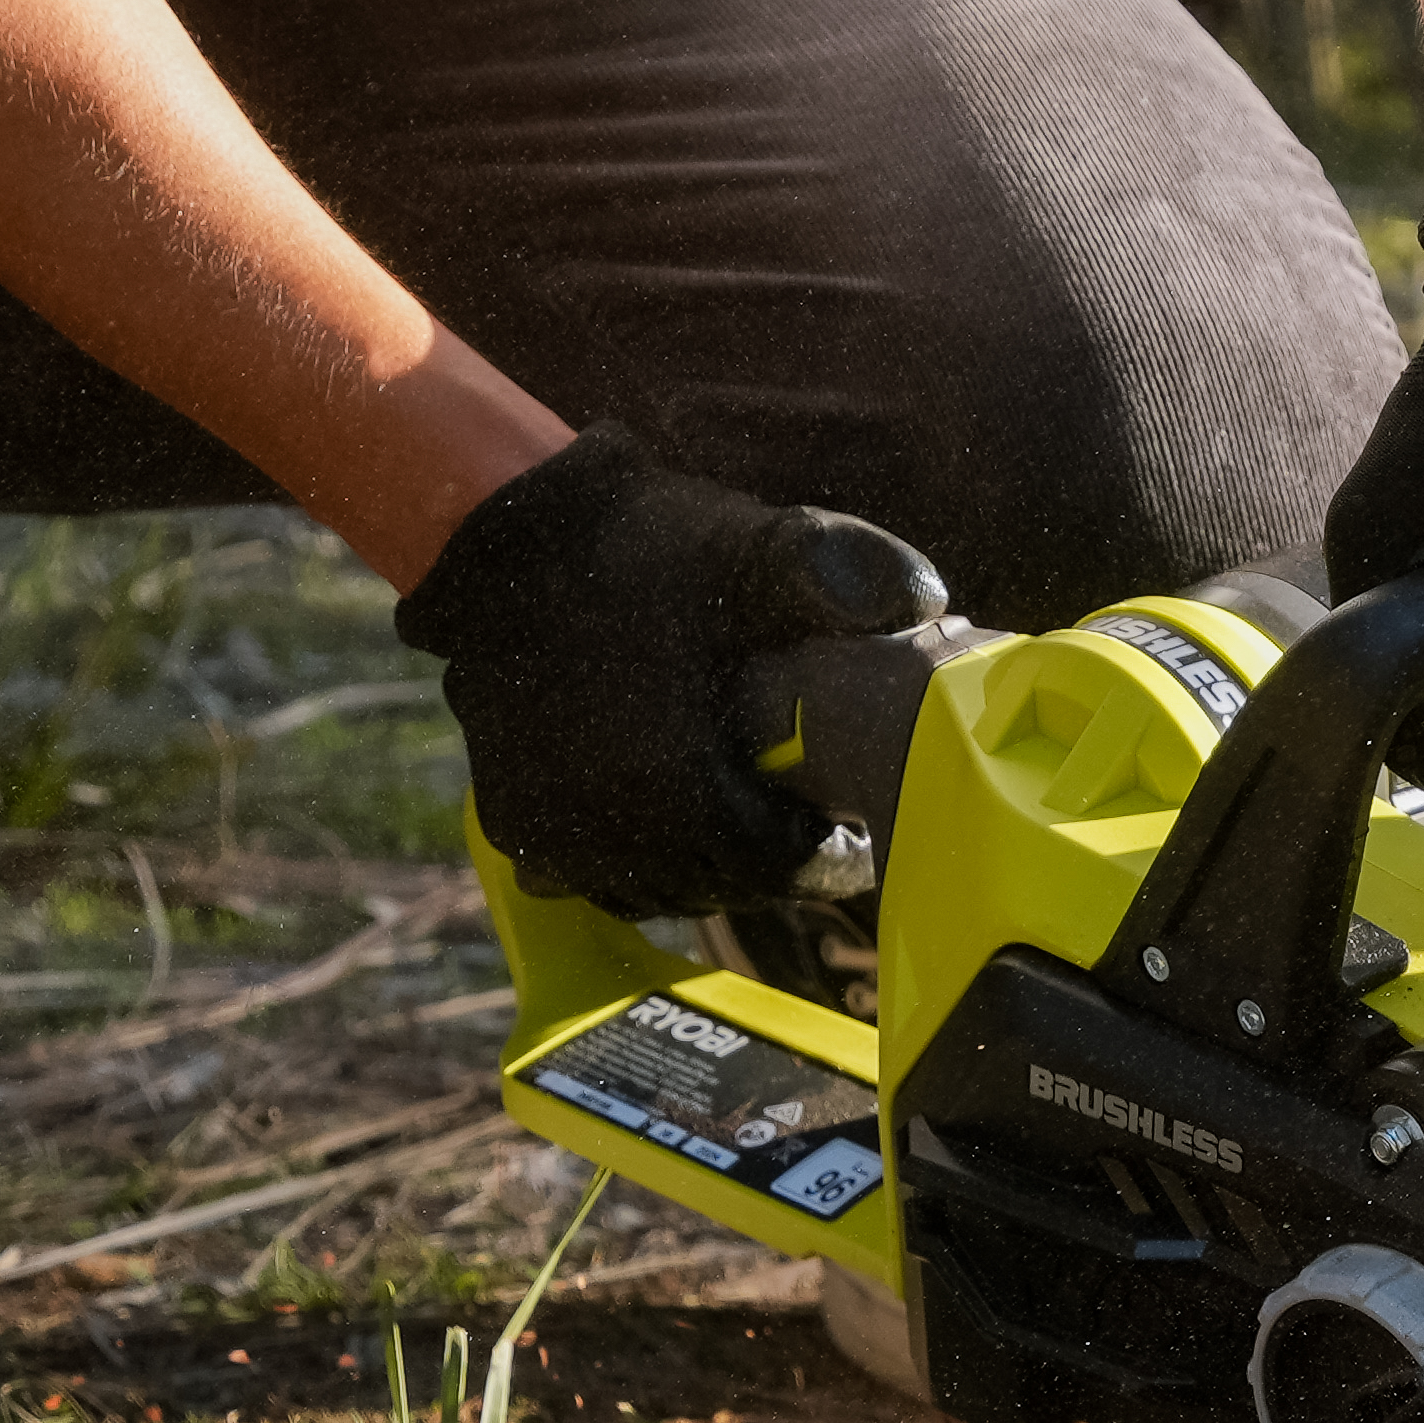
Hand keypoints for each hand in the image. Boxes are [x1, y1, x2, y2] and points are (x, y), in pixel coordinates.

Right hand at [401, 435, 950, 909]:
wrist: (495, 532)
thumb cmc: (640, 545)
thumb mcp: (752, 548)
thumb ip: (845, 573)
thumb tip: (928, 602)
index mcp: (680, 793)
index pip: (784, 872)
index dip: (831, 855)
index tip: (856, 826)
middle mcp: (610, 836)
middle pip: (724, 888)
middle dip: (772, 861)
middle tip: (810, 819)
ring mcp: (551, 838)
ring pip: (658, 890)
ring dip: (706, 865)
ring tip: (746, 816)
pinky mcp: (511, 825)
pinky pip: (591, 875)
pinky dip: (635, 857)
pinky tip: (666, 810)